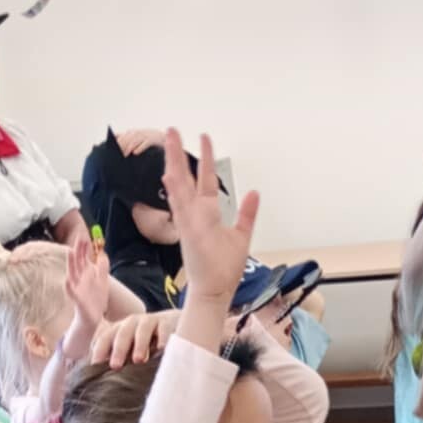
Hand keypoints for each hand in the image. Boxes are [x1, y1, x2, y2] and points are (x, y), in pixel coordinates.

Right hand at [65, 233, 112, 333]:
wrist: (94, 318)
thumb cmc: (96, 299)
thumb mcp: (102, 281)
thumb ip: (103, 267)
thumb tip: (103, 253)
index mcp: (86, 274)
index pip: (83, 257)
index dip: (84, 248)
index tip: (85, 236)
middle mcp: (80, 279)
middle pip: (78, 262)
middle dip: (78, 250)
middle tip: (79, 238)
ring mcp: (77, 288)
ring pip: (72, 273)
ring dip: (71, 263)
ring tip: (70, 252)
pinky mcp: (77, 300)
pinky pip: (71, 292)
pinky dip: (69, 286)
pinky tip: (68, 279)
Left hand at [91, 308, 177, 368]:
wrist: (171, 325)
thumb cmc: (146, 345)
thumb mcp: (129, 351)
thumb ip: (117, 361)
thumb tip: (101, 384)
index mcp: (119, 330)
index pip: (105, 338)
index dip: (99, 351)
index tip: (95, 366)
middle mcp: (132, 323)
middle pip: (122, 334)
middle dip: (118, 350)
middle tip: (115, 366)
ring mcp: (150, 321)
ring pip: (142, 330)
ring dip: (139, 345)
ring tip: (138, 360)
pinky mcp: (167, 323)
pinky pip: (164, 329)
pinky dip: (163, 338)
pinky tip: (162, 350)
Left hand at [114, 127, 166, 156]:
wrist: (162, 137)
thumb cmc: (146, 139)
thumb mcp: (135, 137)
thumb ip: (125, 138)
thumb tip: (113, 138)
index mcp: (131, 133)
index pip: (121, 138)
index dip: (116, 144)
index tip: (111, 152)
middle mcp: (137, 133)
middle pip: (126, 140)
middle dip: (121, 147)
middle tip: (116, 156)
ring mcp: (144, 136)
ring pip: (134, 141)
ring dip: (128, 148)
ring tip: (123, 156)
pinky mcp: (152, 140)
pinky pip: (145, 144)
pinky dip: (140, 148)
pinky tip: (135, 153)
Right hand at [163, 129, 258, 316]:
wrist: (215, 292)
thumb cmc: (224, 269)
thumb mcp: (241, 236)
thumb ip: (247, 214)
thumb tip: (254, 192)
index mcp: (207, 214)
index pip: (204, 180)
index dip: (204, 158)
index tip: (204, 138)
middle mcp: (195, 215)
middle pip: (185, 178)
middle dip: (179, 154)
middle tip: (172, 129)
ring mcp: (190, 222)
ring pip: (179, 187)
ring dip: (173, 163)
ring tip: (168, 140)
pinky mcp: (188, 233)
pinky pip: (180, 209)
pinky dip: (175, 193)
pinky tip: (169, 174)